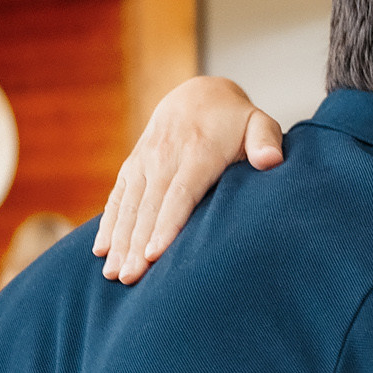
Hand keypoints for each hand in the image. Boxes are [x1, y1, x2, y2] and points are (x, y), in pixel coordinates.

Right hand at [93, 78, 285, 283]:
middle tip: (130, 277)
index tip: (156, 254)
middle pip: (149, 206)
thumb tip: (271, 160)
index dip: (167, 225)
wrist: (197, 94)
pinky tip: (100, 251)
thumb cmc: (235, 120)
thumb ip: (266, 141)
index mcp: (198, 151)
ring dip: (119, 240)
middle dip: (137, 244)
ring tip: (113, 274)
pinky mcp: (132, 166)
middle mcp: (165, 156)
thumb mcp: (258, 122)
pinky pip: (117, 197)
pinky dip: (108, 224)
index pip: (180, 193)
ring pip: (129, 205)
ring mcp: (145, 161)